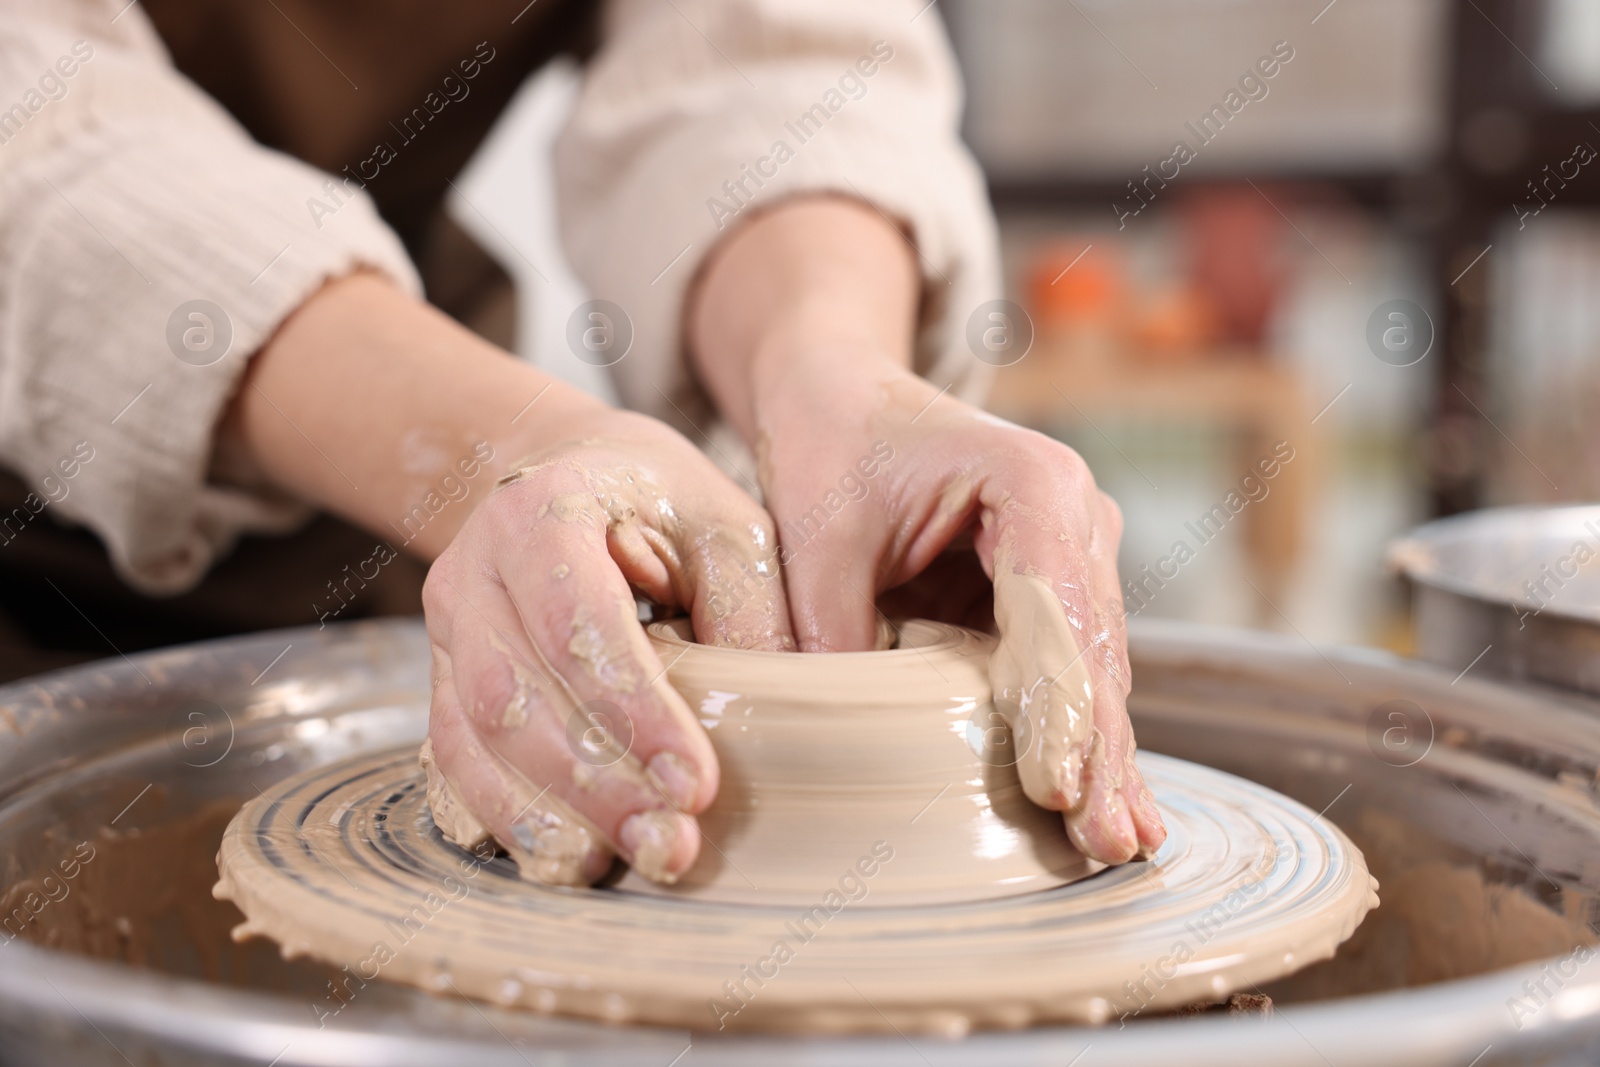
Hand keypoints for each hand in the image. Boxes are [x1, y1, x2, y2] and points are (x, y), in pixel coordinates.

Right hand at [422, 409, 793, 884]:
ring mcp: (449, 628)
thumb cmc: (663, 505)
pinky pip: (459, 760)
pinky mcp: (444, 679)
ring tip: (635, 858)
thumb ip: (751, 609)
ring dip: (553, 813)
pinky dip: (513, 816)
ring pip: (475, 737)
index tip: (696, 783)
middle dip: (595, 782)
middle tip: (672, 844)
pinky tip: (575, 857)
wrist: (572, 475)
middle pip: (514, 694)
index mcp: (543, 511)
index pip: (577, 621)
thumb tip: (779, 715)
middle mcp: (475, 569)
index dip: (634, 710)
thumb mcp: (726, 528)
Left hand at [765, 367, 1163, 862]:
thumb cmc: (831, 447)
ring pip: (1094, 668)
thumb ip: (831, 630)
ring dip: (1100, 752)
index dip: (1058, 702)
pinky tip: (1103, 802)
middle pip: (1092, 648)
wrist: (842, 395)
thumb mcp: (814, 537)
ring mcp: (1075, 551)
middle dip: (1099, 748)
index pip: (1054, 609)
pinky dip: (1079, 732)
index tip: (1058, 786)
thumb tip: (839, 742)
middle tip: (1109, 840)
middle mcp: (1076, 513)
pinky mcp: (1054, 587)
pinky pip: (1070, 667)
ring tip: (1115, 840)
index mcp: (1032, 481)